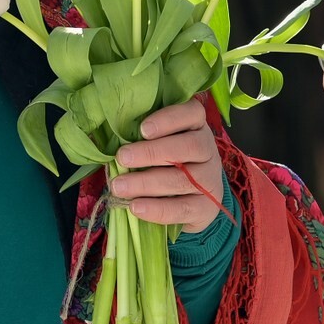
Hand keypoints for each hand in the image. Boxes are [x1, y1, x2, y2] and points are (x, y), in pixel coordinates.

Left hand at [108, 98, 231, 231]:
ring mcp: (210, 179)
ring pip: (182, 179)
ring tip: (119, 186)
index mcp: (196, 126)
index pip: (192, 113)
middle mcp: (208, 149)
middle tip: (122, 157)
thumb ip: (144, 136)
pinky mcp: (207, 207)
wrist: (192, 197)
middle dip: (151, 152)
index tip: (143, 129)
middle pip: (188, 147)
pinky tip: (136, 207)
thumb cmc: (166, 160)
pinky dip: (157, 209)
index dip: (169, 119)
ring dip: (146, 183)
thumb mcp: (160, 142)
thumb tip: (113, 137)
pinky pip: (183, 209)